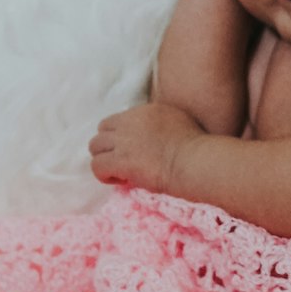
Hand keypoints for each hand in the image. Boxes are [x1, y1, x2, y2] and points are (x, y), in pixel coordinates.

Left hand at [88, 101, 203, 193]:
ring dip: (104, 159)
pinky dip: (104, 174)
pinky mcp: (120, 160)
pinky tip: (120, 180)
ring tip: (119, 172)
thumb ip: (163, 121)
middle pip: (102, 130)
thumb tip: (157, 132)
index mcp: (146, 111)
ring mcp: (123, 141)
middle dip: (108, 146)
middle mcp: (130, 122)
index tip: (133, 150)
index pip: (118, 119)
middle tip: (121, 161)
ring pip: (95, 147)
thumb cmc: (196, 147)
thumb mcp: (180, 120)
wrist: (194, 161)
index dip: (121, 136)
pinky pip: (97, 166)